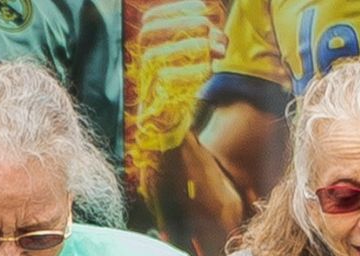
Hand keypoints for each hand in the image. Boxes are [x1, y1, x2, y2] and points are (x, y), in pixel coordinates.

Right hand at [134, 0, 224, 169]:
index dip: (177, 9)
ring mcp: (146, 85)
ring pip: (155, 56)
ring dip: (189, 47)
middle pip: (148, 33)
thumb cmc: (184, 96)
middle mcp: (142, 66)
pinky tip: (209, 71)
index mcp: (149, 52)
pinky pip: (166, 82)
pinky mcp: (155, 105)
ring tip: (217, 51)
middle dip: (183, 24)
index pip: (151, 20)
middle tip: (212, 29)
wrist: (172, 138)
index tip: (206, 7)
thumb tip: (215, 24)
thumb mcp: (194, 63)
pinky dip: (190, 72)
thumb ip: (202, 42)